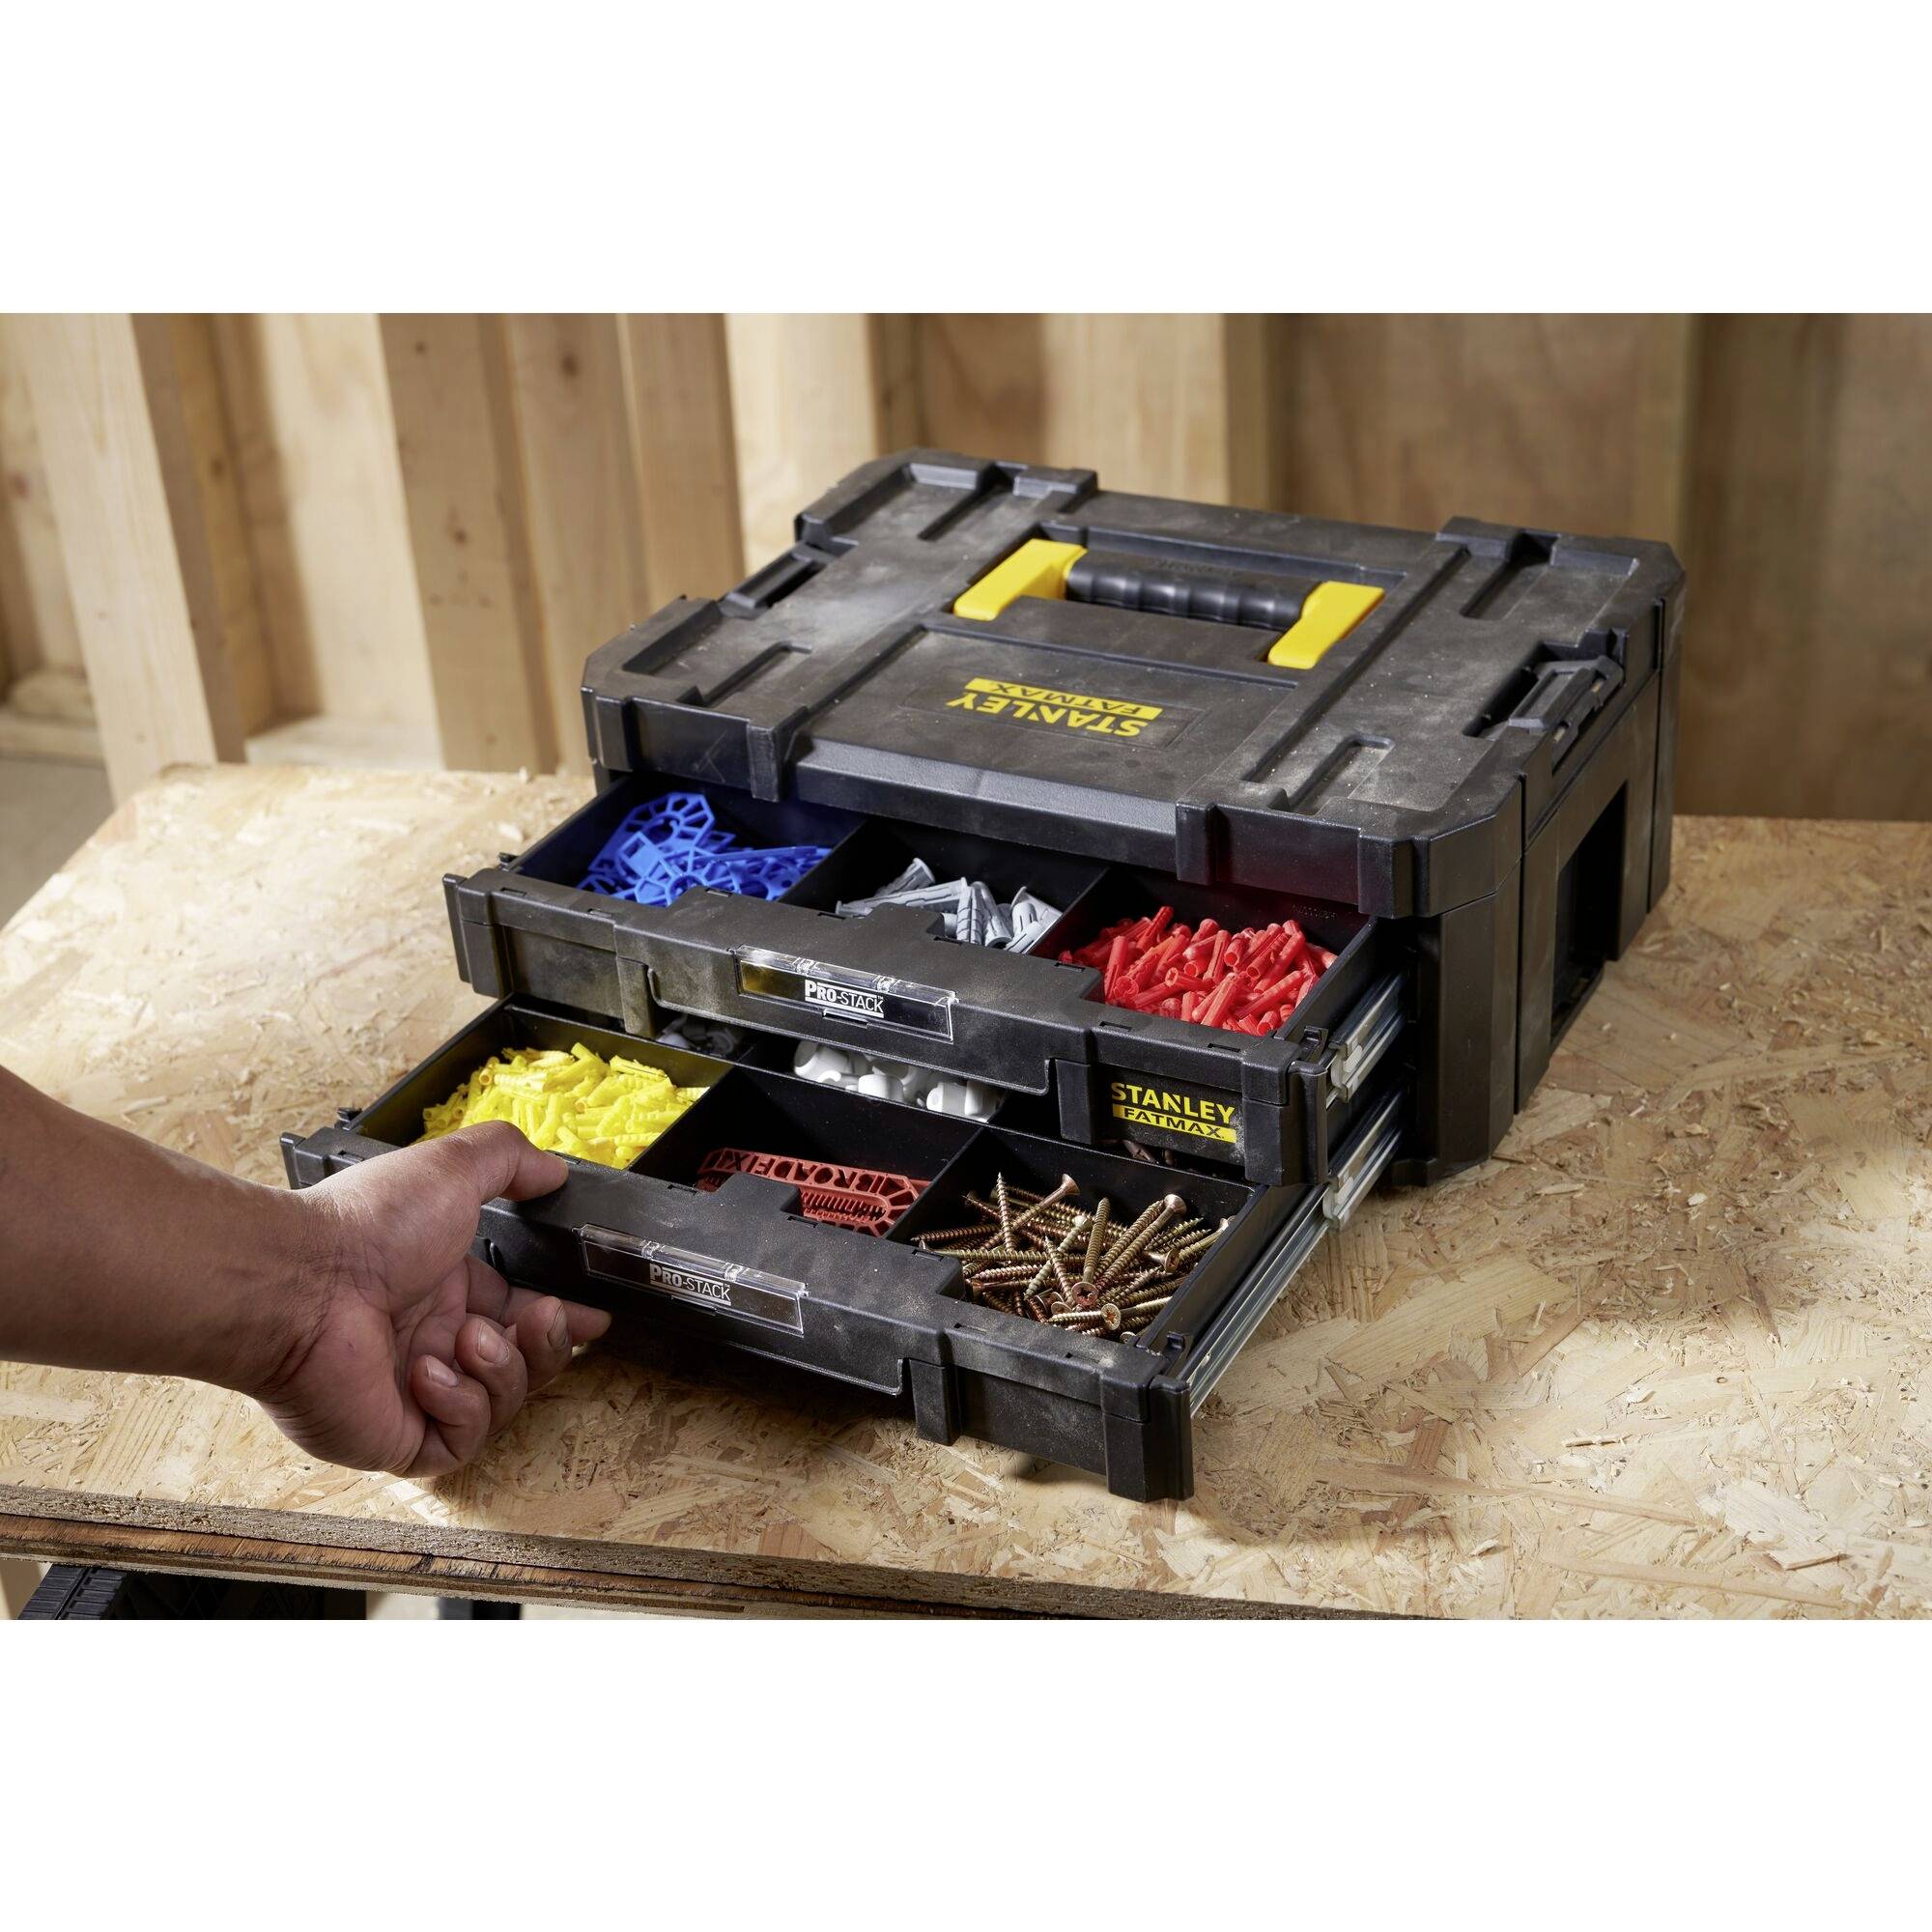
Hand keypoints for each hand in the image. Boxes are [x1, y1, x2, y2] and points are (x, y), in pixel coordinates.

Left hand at [259, 1122, 610, 1476]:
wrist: (301, 1286)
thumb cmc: (363, 1228)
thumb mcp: (450, 1169)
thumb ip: (509, 1161)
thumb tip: (552, 1170)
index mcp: (443, 1286)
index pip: (519, 1313)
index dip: (559, 1319)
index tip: (592, 1318)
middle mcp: (431, 1339)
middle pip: (523, 1363)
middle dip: (548, 1343)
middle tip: (541, 1319)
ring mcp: (415, 1393)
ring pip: (502, 1403)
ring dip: (500, 1368)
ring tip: (466, 1338)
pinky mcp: (399, 1437)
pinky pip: (461, 1440)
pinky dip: (459, 1405)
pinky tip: (427, 1373)